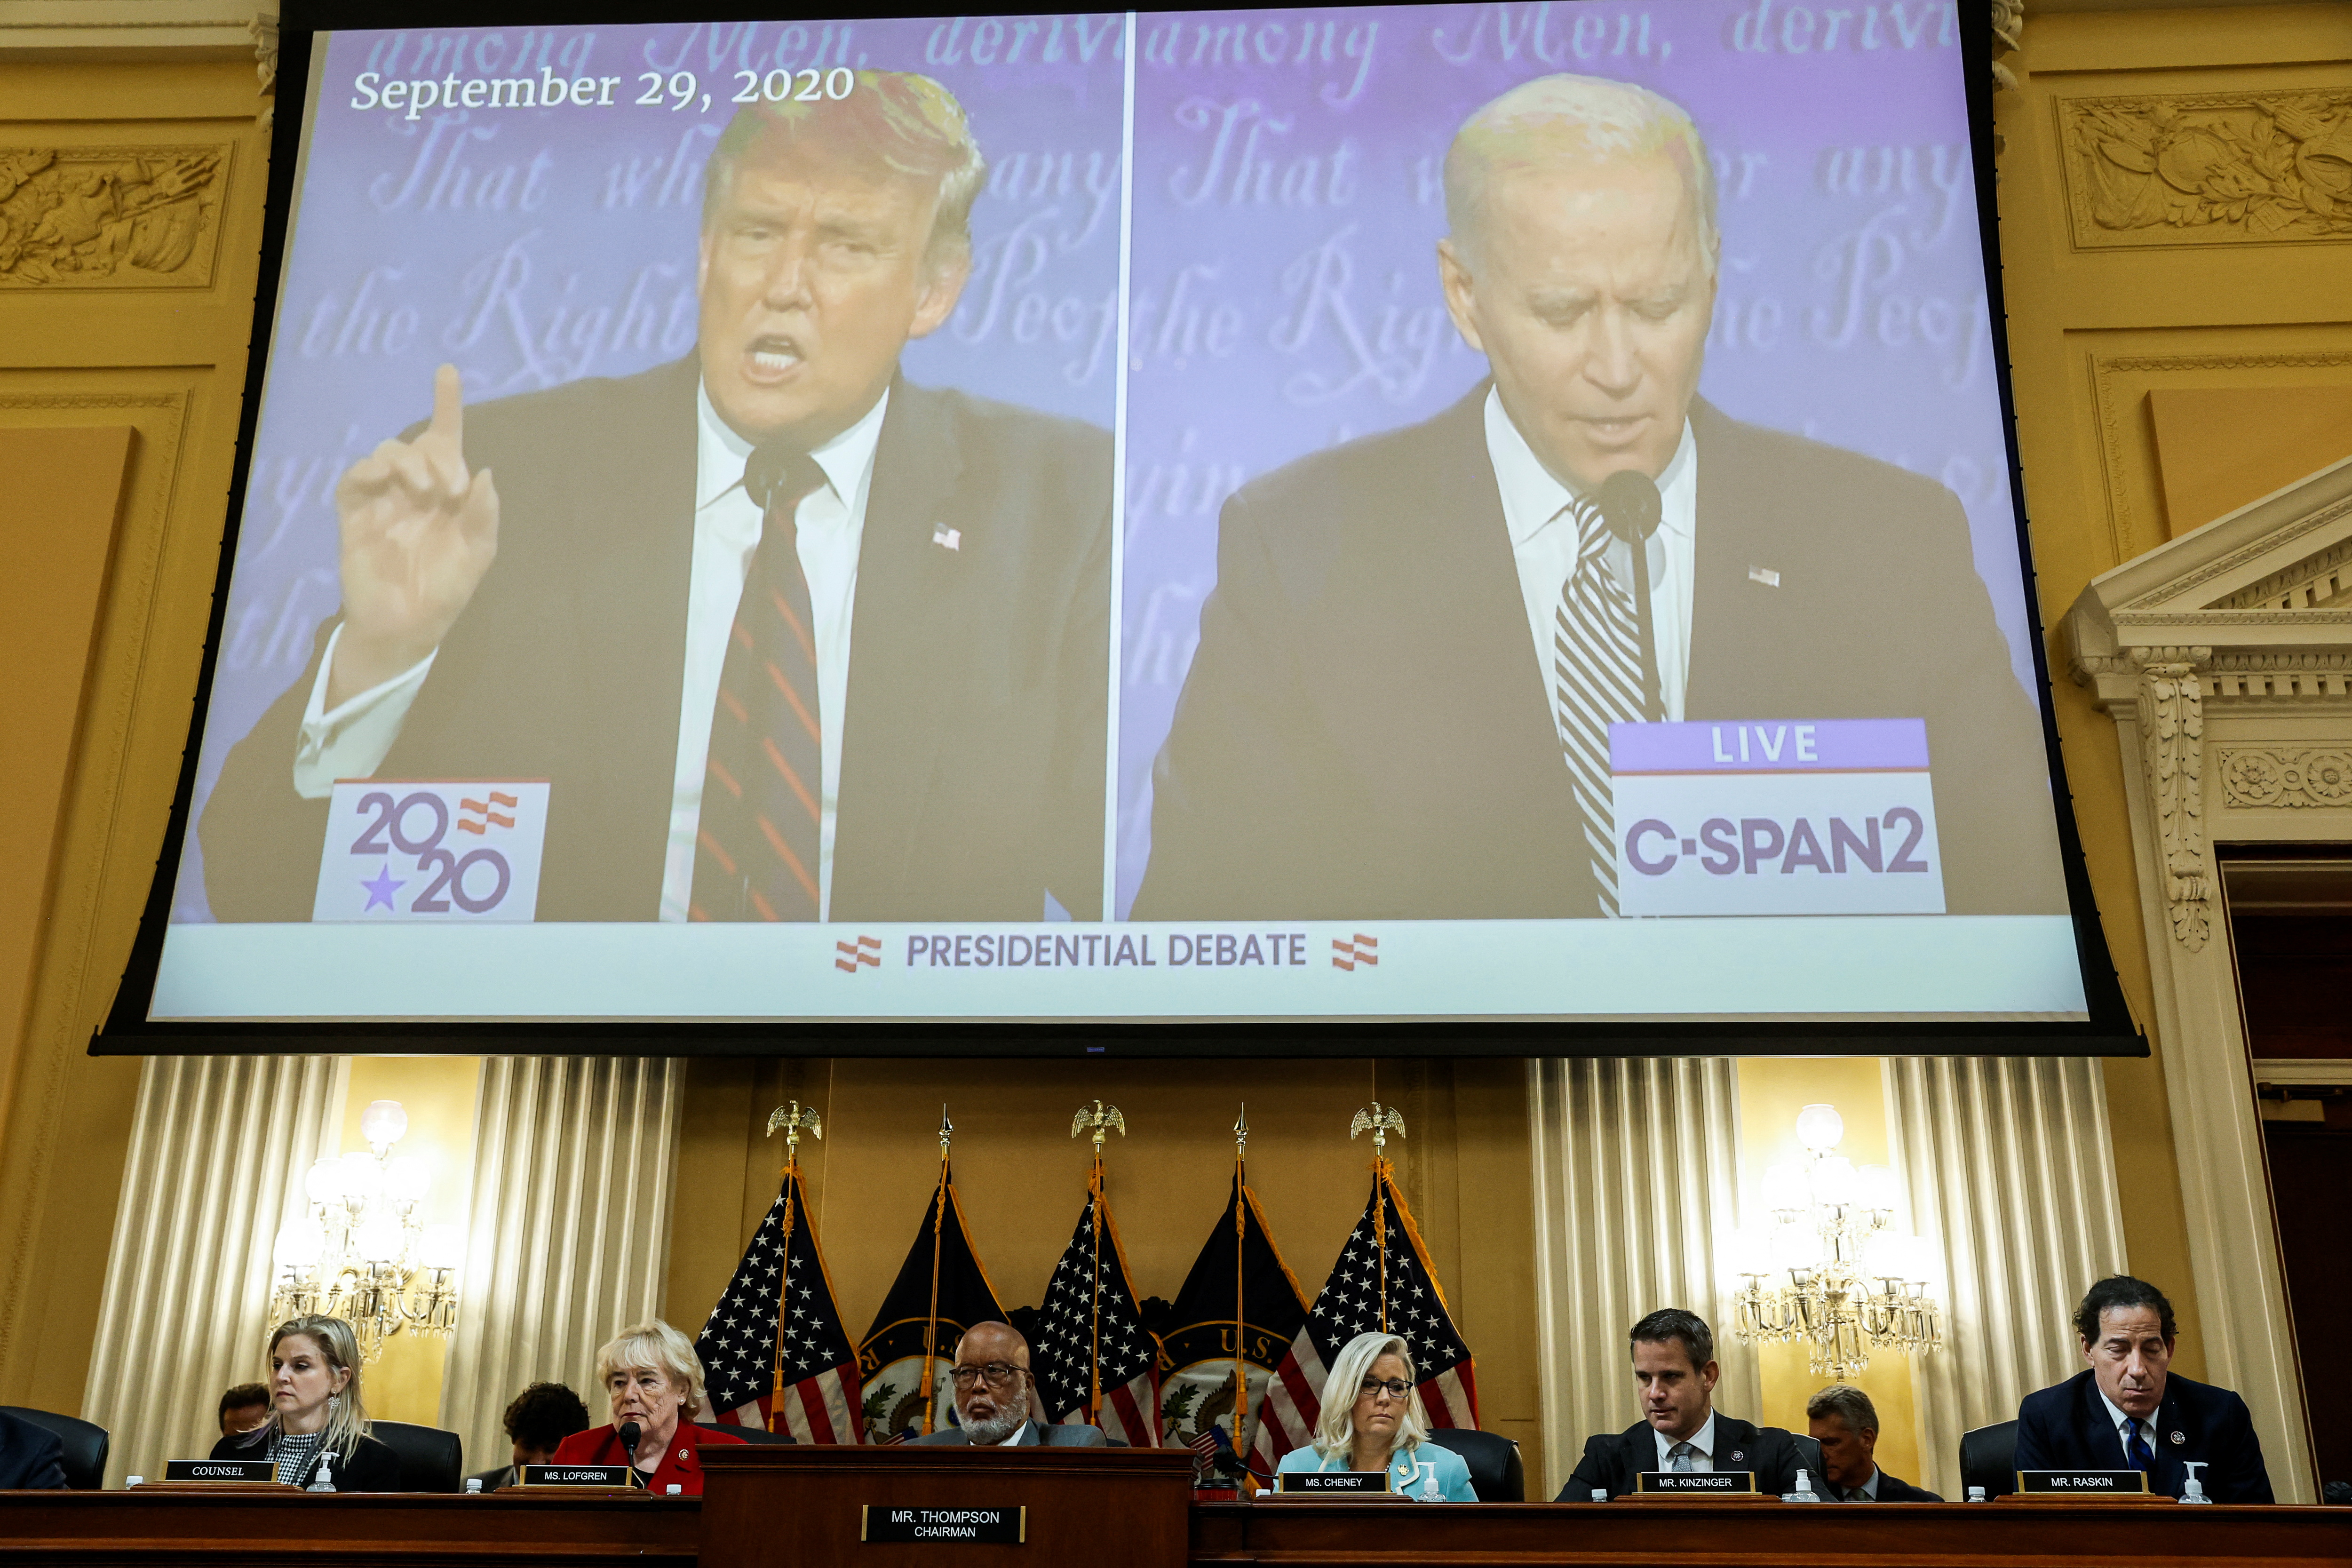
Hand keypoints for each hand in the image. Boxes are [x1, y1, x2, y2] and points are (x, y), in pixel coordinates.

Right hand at [327, 363, 498, 706]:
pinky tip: (386, 482)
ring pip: (388, 452)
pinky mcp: (354, 511)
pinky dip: (371, 471)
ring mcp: (382, 497)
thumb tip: (484, 472)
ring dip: (410, 461)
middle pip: (420, 443)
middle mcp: (414, 488)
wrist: (407, 626)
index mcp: (447, 493)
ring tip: (427, 491)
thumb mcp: (477, 554)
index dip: (446, 404)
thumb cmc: (444, 590)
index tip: (448, 370)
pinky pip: (356, 476)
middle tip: (450, 490)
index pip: (446, 440)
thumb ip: (484, 514)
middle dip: (439, 455)